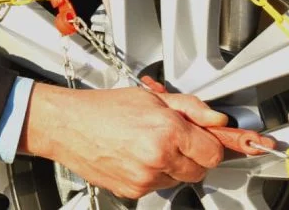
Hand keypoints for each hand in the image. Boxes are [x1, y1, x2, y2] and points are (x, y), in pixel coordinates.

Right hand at [17, 82, 275, 199]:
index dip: (214, 144)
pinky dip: (154, 174)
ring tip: (149, 144)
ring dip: (174, 165)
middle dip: (195, 154)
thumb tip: (219, 121)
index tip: (222, 144)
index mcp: (167, 128)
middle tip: (175, 137)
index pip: (214, 150)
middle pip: (202, 169)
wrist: (66, 125)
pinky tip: (136, 156)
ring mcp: (147, 177)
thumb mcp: (150, 97)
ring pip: (181, 179)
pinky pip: (159, 187)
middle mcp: (159, 156)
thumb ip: (190, 108)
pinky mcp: (134, 191)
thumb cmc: (101, 108)